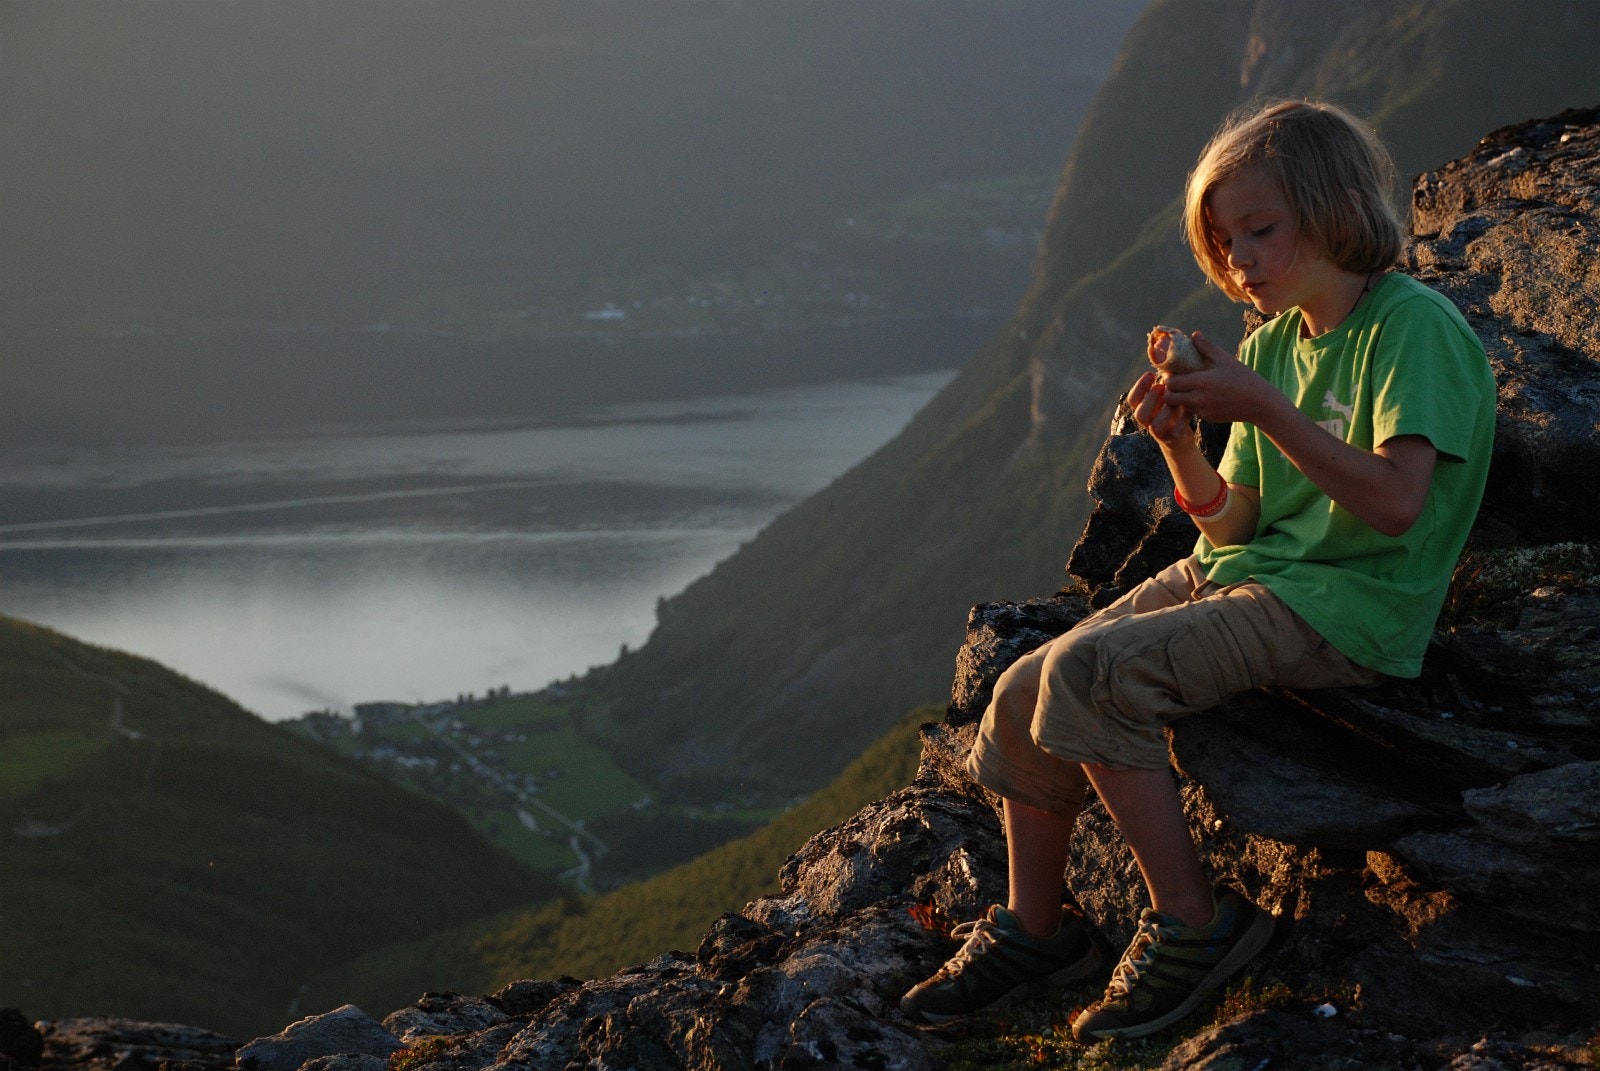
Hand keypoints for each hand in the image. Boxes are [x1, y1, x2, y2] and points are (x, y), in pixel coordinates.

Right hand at [1128, 370, 1193, 447]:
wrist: (1180, 438)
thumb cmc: (1174, 410)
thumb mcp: (1168, 396)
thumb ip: (1166, 383)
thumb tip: (1168, 354)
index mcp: (1144, 409)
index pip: (1133, 399)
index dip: (1139, 387)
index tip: (1150, 374)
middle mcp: (1147, 421)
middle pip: (1139, 414)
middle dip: (1150, 400)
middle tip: (1161, 387)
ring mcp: (1158, 432)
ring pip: (1154, 426)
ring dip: (1165, 412)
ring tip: (1176, 402)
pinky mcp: (1171, 440)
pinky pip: (1173, 433)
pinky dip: (1182, 422)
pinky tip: (1189, 412)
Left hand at [1157, 331, 1276, 424]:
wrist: (1259, 403)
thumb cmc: (1243, 378)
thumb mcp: (1225, 360)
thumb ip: (1207, 348)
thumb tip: (1194, 334)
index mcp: (1200, 382)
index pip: (1171, 383)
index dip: (1168, 378)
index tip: (1173, 373)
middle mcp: (1198, 399)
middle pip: (1170, 398)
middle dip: (1170, 390)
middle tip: (1176, 383)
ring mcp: (1202, 411)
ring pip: (1180, 406)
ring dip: (1180, 399)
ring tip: (1188, 389)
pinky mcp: (1208, 419)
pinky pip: (1193, 412)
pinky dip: (1193, 406)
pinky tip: (1203, 397)